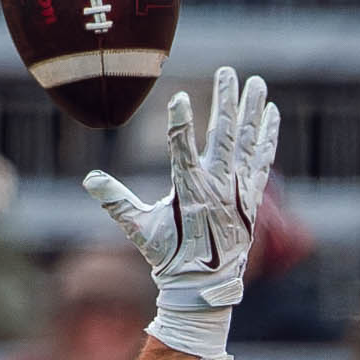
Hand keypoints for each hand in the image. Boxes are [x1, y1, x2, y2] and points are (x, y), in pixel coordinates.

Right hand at [81, 66, 279, 339]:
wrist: (204, 288)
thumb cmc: (168, 256)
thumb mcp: (139, 230)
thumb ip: (117, 202)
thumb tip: (89, 179)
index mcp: (189, 195)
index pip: (182, 154)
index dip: (179, 125)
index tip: (179, 98)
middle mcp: (218, 190)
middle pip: (223, 137)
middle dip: (225, 101)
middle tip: (228, 71)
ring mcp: (238, 192)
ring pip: (247, 143)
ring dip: (251, 110)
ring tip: (256, 81)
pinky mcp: (251, 197)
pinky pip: (262, 160)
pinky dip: (267, 135)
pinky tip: (270, 111)